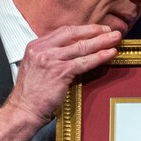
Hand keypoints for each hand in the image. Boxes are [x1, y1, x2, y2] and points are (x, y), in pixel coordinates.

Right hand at [0, 24, 120, 140]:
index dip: (82, 30)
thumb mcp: (36, 68)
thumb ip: (50, 57)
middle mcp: (42, 49)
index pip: (63, 32)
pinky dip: (100, 57)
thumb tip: (72, 53)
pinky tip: (110, 54)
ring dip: (101, 41)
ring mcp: (51, 60)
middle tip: (111, 31)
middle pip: (73, 34)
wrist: (23, 110)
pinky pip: (85, 62)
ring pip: (82, 46)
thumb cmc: (31, 95)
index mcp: (36, 46)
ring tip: (116, 38)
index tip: (95, 29)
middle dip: (94, 31)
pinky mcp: (61, 72)